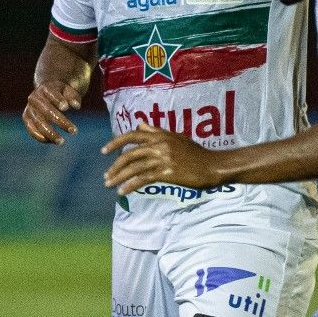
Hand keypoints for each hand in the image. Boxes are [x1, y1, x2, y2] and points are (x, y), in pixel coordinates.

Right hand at [23, 80, 82, 144]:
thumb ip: (73, 97)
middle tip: (74, 131)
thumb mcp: (69, 91)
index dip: (58, 100)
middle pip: (46, 110)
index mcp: (45, 88)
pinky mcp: (27, 118)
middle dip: (60, 121)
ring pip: (38, 122)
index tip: (66, 107)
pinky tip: (50, 141)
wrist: (45, 92)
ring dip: (50, 133)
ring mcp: (29, 108)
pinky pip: (31, 129)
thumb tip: (76, 106)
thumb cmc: (61, 93)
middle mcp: (34, 98)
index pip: (51, 94)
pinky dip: (39, 136)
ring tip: (62, 142)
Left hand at [102, 127, 226, 195]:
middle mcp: (159, 145)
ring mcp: (162, 158)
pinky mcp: (167, 172)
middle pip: (129, 154)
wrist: (213, 166)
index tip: (104, 151)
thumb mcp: (176, 138)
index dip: (115, 142)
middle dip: (115, 166)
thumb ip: (156, 131)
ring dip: (118, 177)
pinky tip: (122, 192)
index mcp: (160, 136)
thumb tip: (139, 124)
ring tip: (109, 185)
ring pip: (134, 167)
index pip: (132, 135)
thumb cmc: (197, 153)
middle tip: (105, 175)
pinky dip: (130, 185)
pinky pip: (143, 179)